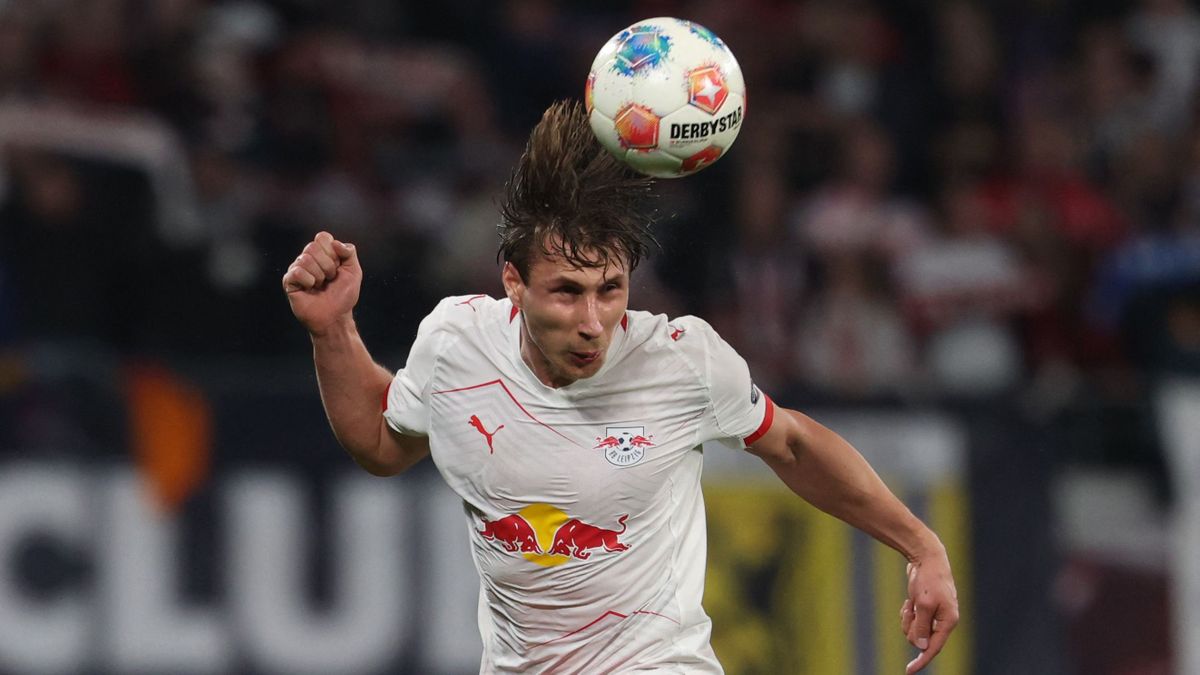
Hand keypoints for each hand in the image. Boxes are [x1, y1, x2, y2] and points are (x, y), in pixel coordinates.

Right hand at [282, 231, 361, 335]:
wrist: (335, 317)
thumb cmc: (344, 296)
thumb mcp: (354, 272)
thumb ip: (349, 253)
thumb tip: (335, 242)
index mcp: (322, 253)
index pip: (322, 237)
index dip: (332, 252)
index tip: (338, 267)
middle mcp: (308, 258)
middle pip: (312, 246)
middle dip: (327, 265)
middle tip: (329, 279)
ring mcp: (297, 269)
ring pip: (305, 259)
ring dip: (319, 276)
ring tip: (320, 286)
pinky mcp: (289, 281)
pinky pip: (297, 272)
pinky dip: (308, 281)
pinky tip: (310, 289)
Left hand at [899, 548, 958, 673]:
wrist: (926, 558)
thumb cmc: (928, 580)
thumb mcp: (923, 604)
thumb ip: (922, 626)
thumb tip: (921, 647)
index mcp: (948, 621)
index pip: (934, 647)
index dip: (922, 660)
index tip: (909, 671)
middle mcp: (942, 621)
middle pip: (920, 640)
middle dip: (911, 627)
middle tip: (911, 610)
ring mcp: (933, 616)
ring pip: (914, 631)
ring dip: (908, 620)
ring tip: (910, 604)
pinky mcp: (924, 610)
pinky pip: (911, 621)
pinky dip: (907, 614)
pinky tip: (909, 602)